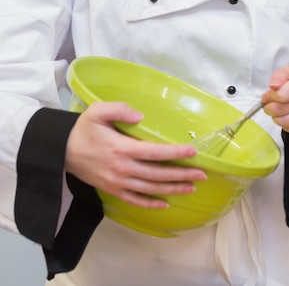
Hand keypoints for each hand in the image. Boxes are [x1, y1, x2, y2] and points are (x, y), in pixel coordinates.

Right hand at [65, 101, 206, 208]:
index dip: (175, 153)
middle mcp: (123, 168)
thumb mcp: (98, 111)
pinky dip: (151, 203)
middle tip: (202, 174)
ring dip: (172, 188)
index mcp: (122, 148)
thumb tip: (140, 116)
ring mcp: (118, 182)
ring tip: (191, 186)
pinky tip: (165, 203)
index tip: (193, 152)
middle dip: (182, 174)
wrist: (61, 151)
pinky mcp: (112, 189)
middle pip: (158, 174)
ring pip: (151, 189)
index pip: (155, 152)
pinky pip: (135, 200)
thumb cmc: (83, 129)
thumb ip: (120, 109)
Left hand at [261, 65, 288, 141]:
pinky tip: (288, 115)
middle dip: (269, 107)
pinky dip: (284, 123)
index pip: (281, 95)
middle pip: (279, 110)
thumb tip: (273, 85)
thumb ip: (279, 75)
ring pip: (282, 121)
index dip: (270, 96)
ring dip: (275, 116)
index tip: (268, 95)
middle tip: (270, 104)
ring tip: (278, 110)